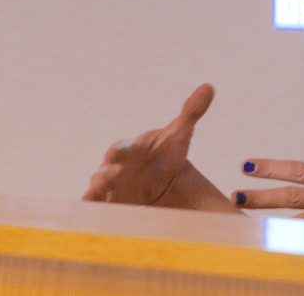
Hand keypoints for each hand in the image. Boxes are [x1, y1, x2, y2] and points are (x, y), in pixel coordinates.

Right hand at [83, 83, 239, 212]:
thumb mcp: (181, 133)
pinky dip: (97, 212)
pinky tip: (94, 217)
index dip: (118, 152)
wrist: (167, 179)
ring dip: (96, 194)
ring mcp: (113, 188)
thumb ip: (192, 111)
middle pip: (104, 171)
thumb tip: (209, 86)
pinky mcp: (114, 206)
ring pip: (98, 191)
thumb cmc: (169, 152)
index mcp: (131, 149)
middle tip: (110, 177)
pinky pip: (101, 210)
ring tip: (96, 197)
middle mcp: (117, 168)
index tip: (114, 154)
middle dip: (104, 175)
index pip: (122, 148)